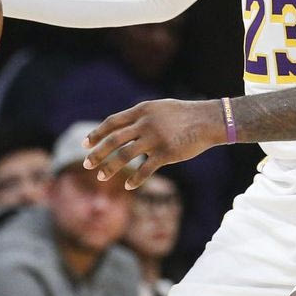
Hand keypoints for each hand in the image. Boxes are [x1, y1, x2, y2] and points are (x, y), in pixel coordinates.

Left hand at [84, 99, 221, 188]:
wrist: (209, 120)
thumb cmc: (185, 115)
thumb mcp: (160, 109)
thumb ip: (142, 116)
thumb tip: (123, 127)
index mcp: (142, 111)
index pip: (112, 122)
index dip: (97, 134)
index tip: (86, 144)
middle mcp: (146, 123)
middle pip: (113, 140)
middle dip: (97, 154)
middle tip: (86, 164)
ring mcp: (156, 138)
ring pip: (125, 156)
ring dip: (110, 168)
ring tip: (102, 177)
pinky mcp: (167, 153)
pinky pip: (145, 169)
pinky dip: (136, 179)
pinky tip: (129, 186)